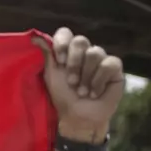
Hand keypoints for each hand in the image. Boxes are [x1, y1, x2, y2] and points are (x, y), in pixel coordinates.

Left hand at [34, 28, 124, 142]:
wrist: (79, 117)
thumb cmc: (63, 97)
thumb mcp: (51, 75)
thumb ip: (47, 56)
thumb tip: (35, 38)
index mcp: (67, 52)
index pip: (65, 33)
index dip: (62, 43)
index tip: (60, 61)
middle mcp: (84, 52)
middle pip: (80, 41)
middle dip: (73, 63)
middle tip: (71, 82)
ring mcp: (100, 59)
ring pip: (95, 52)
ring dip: (85, 76)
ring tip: (82, 92)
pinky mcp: (114, 68)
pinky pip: (108, 64)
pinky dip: (98, 81)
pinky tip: (95, 93)